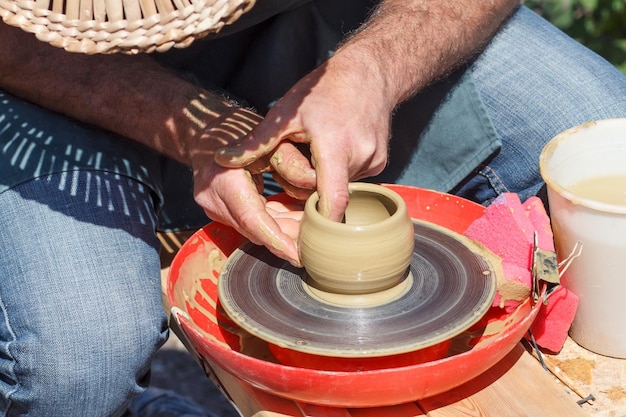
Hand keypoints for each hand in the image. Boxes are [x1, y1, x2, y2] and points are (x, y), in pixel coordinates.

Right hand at [188, 105, 302, 265]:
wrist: (204, 131)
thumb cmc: (240, 128)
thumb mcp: (271, 139)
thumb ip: (293, 164)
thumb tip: (317, 193)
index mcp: (224, 178)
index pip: (252, 219)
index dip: (276, 240)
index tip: (297, 256)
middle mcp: (212, 197)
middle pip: (253, 228)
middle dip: (284, 239)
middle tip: (313, 243)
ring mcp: (211, 206)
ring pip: (251, 228)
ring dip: (279, 232)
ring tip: (308, 232)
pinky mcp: (216, 210)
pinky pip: (247, 221)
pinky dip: (270, 222)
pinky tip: (294, 222)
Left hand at [215, 54, 394, 221]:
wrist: (370, 71)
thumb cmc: (323, 89)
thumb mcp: (286, 112)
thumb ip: (256, 142)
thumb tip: (221, 159)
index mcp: (336, 146)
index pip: (332, 199)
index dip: (320, 222)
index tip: (305, 237)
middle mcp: (360, 156)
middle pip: (330, 194)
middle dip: (311, 193)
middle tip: (296, 176)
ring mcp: (374, 160)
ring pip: (342, 186)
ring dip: (325, 181)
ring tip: (318, 152)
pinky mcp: (381, 160)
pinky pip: (354, 178)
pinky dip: (339, 172)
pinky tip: (335, 148)